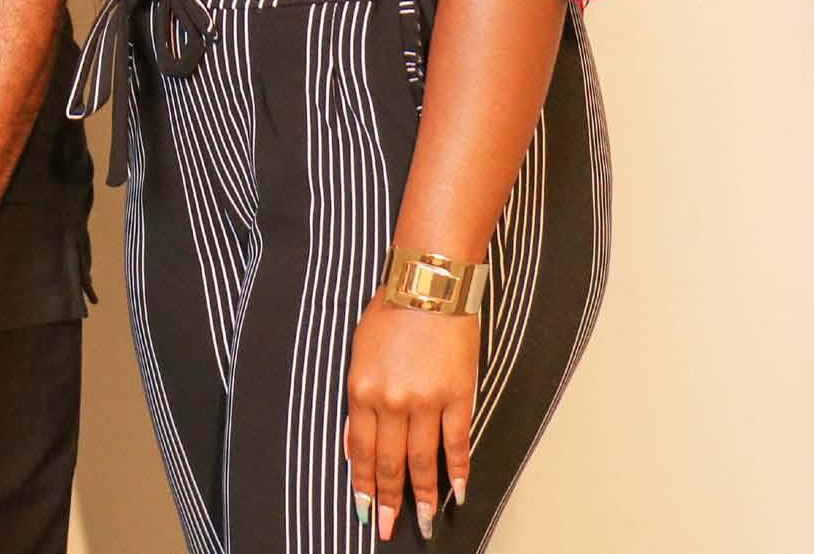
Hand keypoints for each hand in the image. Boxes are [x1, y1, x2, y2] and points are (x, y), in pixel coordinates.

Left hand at [345, 301, 479, 541]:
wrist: (428, 284)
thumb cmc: (390, 312)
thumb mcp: (358, 354)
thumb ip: (358, 403)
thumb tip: (355, 446)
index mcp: (361, 391)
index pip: (361, 451)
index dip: (363, 485)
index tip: (365, 511)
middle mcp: (391, 402)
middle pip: (390, 463)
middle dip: (387, 501)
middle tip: (388, 529)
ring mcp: (426, 402)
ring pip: (423, 461)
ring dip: (422, 496)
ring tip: (425, 522)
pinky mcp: (457, 396)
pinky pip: (457, 442)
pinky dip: (458, 471)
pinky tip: (457, 492)